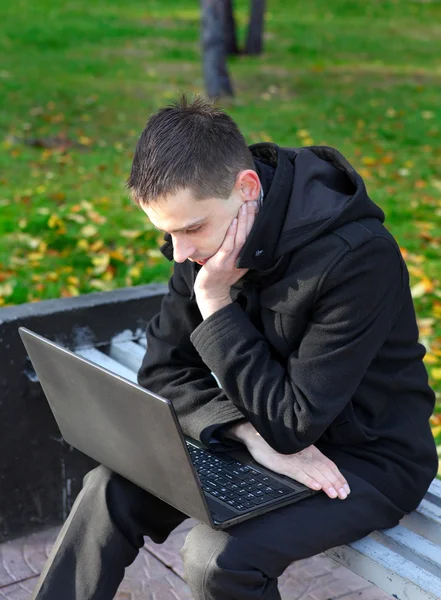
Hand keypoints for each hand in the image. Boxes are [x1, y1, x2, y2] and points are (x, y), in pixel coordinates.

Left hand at [194, 201, 257, 318]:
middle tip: (252, 199)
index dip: (255, 220)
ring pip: (240, 239)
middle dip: (252, 216)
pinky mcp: (220, 264)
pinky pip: (227, 247)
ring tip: (244, 206)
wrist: (211, 293)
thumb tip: (237, 225)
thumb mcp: (233, 260)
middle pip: (250, 234)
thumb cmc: (219, 274)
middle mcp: (241, 258)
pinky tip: (232, 222)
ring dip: (243, 222)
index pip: (253, 235)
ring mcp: (231, 261)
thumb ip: (237, 247)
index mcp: (246, 256)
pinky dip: (230, 234)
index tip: (256, 204)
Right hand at [230, 422, 350, 499]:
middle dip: (336, 483)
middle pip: (325, 469)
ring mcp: (295, 460)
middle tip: (344, 495)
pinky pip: (298, 473)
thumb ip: (307, 458)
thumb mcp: (296, 450)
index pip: (329, 464)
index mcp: (310, 451)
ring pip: (315, 473)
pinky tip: (316, 487)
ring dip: (326, 484)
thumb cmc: (277, 443)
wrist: (258, 434)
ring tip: (334, 494)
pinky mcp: (284, 465)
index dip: (338, 477)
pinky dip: (308, 480)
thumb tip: (319, 472)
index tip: (346, 488)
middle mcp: (305, 455)